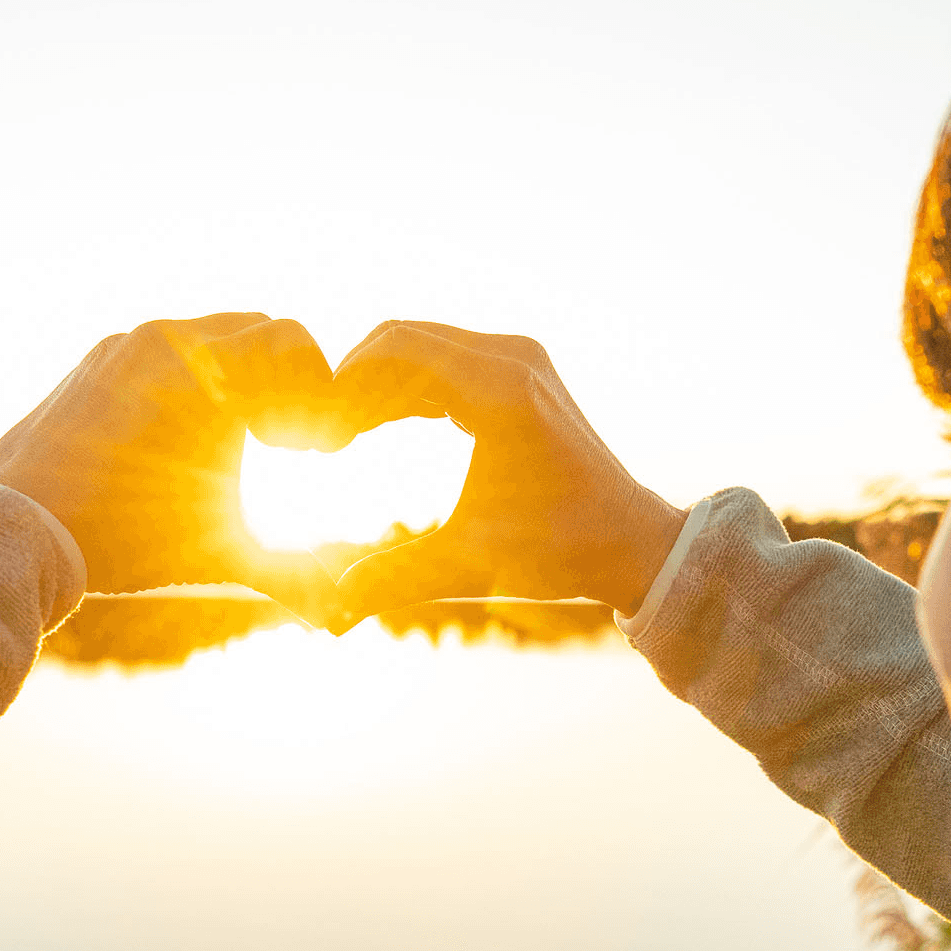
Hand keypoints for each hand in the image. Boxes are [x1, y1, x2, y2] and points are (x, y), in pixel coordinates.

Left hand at [0, 313, 341, 619]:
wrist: (13, 532)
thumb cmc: (124, 547)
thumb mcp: (222, 559)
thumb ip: (293, 580)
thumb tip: (345, 622)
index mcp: (208, 372)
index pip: (293, 342)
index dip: (322, 393)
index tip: (320, 453)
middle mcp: (166, 341)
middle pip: (260, 331)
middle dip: (288, 383)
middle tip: (288, 447)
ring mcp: (125, 345)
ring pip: (212, 335)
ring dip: (241, 378)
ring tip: (241, 443)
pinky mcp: (96, 360)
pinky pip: (164, 349)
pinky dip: (192, 380)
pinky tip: (183, 441)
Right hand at [326, 321, 682, 621]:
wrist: (630, 544)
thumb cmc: (557, 554)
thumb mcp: (467, 566)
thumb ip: (391, 579)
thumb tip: (328, 612)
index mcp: (501, 392)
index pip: (394, 349)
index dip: (343, 386)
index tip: (320, 440)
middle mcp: (513, 359)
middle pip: (402, 338)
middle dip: (353, 382)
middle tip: (323, 440)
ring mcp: (522, 359)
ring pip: (422, 345)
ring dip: (377, 383)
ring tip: (343, 437)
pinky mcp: (524, 371)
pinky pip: (447, 359)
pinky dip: (407, 386)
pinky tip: (375, 427)